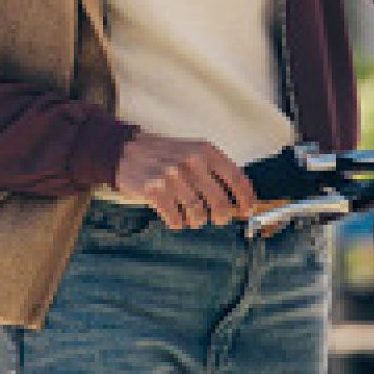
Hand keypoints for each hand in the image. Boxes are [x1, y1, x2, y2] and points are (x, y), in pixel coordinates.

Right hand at [115, 131, 259, 231]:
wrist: (125, 150)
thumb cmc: (164, 155)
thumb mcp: (193, 151)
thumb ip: (214, 171)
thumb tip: (238, 200)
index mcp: (205, 151)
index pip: (237, 177)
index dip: (246, 198)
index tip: (248, 210)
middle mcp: (191, 162)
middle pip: (221, 203)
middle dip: (222, 216)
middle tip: (218, 218)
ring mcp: (172, 177)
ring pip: (198, 215)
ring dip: (196, 220)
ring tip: (190, 215)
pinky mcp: (155, 191)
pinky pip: (176, 220)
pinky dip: (178, 223)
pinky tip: (174, 215)